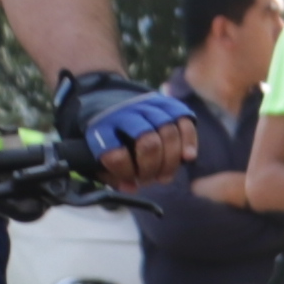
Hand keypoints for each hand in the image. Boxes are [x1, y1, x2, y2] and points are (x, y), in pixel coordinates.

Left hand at [47, 68, 193, 189]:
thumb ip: (111, 174)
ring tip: (164, 174)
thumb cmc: (102, 134)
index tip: (128, 177)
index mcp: (101, 127)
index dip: (125, 171)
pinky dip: (189, 141)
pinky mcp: (167, 103)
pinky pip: (184, 122)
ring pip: (169, 133)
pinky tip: (186, 157)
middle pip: (148, 143)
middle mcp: (126, 113)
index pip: (115, 153)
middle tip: (150, 178)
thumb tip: (131, 188)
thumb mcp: (94, 155)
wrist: (105, 95)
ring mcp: (148, 105)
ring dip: (170, 161)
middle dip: (152, 168)